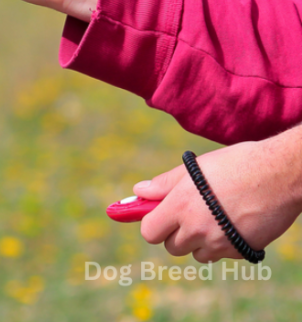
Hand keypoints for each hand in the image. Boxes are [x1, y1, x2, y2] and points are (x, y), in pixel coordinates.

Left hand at [135, 126, 301, 261]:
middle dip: (176, 233)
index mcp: (180, 206)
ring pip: (197, 254)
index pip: (149, 232)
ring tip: (213, 216)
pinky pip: (222, 255)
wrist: (281, 174)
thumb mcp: (196, 169)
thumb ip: (164, 184)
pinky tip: (233, 223)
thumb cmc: (237, 164)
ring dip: (200, 242)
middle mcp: (197, 229)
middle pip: (172, 247)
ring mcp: (220, 243)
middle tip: (189, 214)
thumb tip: (139, 191)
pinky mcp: (240, 250)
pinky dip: (223, 245)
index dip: (153, 224)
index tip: (159, 215)